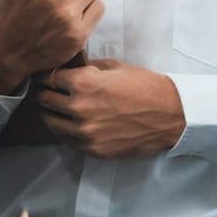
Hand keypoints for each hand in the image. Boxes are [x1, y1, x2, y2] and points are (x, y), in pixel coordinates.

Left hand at [36, 59, 185, 158]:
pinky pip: (66, 140)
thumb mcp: (117, 67)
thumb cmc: (147, 87)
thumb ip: (88, 69)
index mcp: (84, 83)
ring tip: (60, 108)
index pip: (47, 77)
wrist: (172, 116)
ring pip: (50, 122)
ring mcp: (85, 132)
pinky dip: (66, 130)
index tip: (48, 75)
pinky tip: (75, 123)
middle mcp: (79, 108)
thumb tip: (70, 70)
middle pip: (43, 100)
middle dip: (46, 92)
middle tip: (51, 90)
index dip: (46, 74)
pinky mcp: (93, 149)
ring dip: (52, 113)